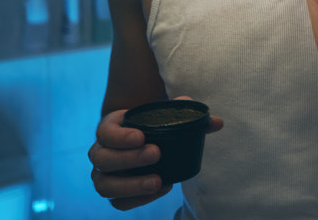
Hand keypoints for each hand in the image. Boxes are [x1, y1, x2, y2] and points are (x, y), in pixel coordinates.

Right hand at [88, 97, 222, 209]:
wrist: (146, 142)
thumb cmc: (154, 125)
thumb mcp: (166, 115)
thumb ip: (188, 114)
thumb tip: (216, 122)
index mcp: (110, 128)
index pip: (104, 132)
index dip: (119, 136)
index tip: (142, 136)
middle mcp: (101, 152)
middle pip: (102, 159)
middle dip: (128, 159)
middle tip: (157, 154)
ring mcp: (103, 175)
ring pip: (104, 185)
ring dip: (130, 185)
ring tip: (158, 181)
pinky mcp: (114, 193)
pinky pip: (117, 203)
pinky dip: (137, 199)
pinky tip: (161, 188)